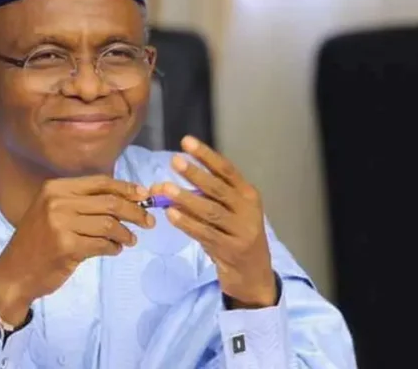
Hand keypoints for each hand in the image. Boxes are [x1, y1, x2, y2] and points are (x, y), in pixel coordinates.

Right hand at [0, 175, 154, 324]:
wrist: (15, 272)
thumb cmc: (38, 241)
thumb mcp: (53, 212)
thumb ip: (83, 202)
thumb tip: (127, 196)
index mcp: (55, 188)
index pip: (100, 182)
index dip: (126, 188)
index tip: (143, 196)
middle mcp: (57, 202)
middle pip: (110, 202)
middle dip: (135, 211)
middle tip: (148, 222)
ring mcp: (60, 224)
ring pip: (109, 224)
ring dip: (126, 233)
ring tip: (130, 240)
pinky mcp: (66, 247)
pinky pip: (102, 244)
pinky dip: (114, 248)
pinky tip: (114, 250)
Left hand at [151, 136, 276, 308]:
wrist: (254, 275)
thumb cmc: (234, 236)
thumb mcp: (227, 213)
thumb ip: (203, 198)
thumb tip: (164, 186)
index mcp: (248, 195)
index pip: (226, 170)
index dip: (206, 155)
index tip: (186, 142)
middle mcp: (248, 210)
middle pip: (218, 188)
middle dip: (195, 173)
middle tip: (175, 161)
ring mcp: (241, 231)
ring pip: (211, 211)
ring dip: (187, 198)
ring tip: (166, 188)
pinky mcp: (231, 250)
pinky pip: (205, 234)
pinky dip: (187, 223)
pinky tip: (171, 214)